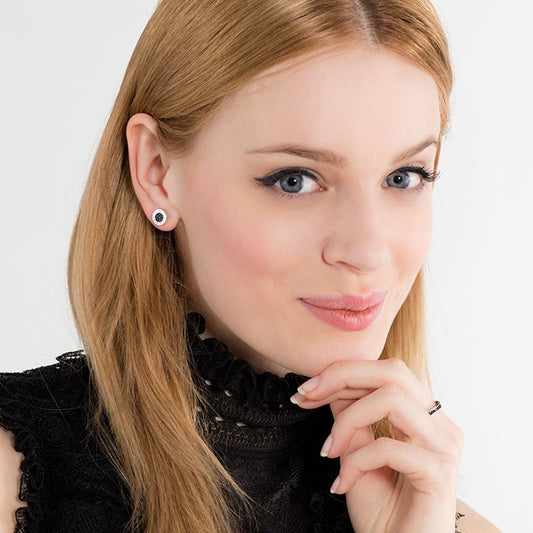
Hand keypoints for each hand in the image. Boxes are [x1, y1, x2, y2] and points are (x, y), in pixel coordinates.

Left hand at [290, 358, 462, 532]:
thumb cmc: (383, 515)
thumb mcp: (357, 456)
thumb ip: (351, 419)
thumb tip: (329, 384)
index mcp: (423, 417)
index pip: (385, 372)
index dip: (342, 373)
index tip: (306, 390)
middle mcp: (440, 425)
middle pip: (393, 371)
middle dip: (343, 376)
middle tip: (308, 396)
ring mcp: (444, 446)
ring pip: (392, 398)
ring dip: (347, 420)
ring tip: (329, 451)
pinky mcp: (440, 473)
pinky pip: (389, 447)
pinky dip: (357, 462)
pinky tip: (342, 483)